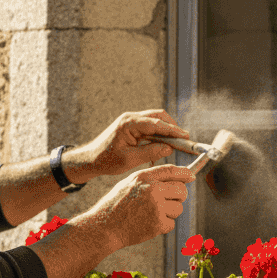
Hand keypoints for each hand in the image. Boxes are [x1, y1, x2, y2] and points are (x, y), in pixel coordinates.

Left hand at [73, 110, 189, 179]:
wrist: (90, 159)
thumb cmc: (106, 160)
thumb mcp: (129, 160)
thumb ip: (150, 153)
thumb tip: (169, 148)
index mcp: (129, 123)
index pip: (156, 123)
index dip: (173, 130)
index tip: (186, 136)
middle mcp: (130, 118)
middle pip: (158, 117)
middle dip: (172, 128)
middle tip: (184, 140)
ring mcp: (131, 121)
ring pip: (155, 121)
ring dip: (166, 131)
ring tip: (176, 145)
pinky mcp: (132, 127)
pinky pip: (150, 127)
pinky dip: (158, 135)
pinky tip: (163, 147)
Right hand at [76, 164, 194, 249]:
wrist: (104, 227)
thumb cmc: (116, 206)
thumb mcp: (129, 184)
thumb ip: (150, 179)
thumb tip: (175, 177)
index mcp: (144, 177)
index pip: (172, 170)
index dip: (184, 173)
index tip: (191, 177)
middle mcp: (152, 189)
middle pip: (181, 190)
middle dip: (179, 197)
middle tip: (168, 202)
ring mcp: (156, 206)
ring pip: (179, 208)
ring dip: (170, 213)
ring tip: (151, 214)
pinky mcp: (158, 223)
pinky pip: (171, 223)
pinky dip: (163, 226)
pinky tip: (148, 224)